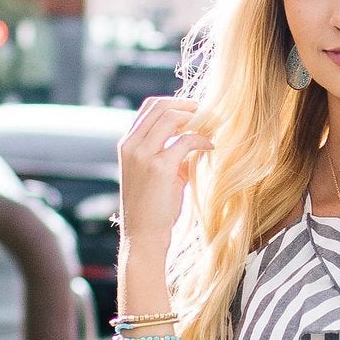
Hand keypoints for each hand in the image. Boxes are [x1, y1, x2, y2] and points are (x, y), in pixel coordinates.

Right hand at [117, 96, 206, 255]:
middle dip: (187, 105)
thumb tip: (192, 137)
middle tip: (208, 112)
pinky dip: (202, 139)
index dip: (174, 102)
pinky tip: (211, 147)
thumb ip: (168, 151)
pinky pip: (186, 140)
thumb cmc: (152, 208)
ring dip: (196, 118)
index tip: (195, 109)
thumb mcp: (155, 173)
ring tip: (212, 126)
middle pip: (160, 106)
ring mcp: (143, 154)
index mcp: (127, 144)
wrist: (143, 236)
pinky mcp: (160, 167)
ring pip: (171, 117)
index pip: (149, 107)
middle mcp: (131, 145)